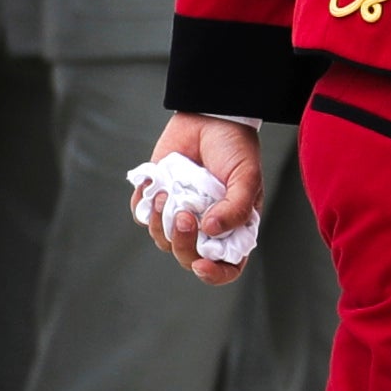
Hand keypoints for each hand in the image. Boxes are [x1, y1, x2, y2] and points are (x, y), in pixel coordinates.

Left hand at [146, 114, 262, 282]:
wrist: (210, 116)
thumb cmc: (235, 147)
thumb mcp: (246, 177)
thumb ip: (236, 208)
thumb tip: (211, 230)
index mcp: (233, 228)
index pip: (227, 266)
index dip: (214, 274)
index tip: (202, 264)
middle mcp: (206, 227)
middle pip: (189, 257)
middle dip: (183, 243)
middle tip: (185, 214)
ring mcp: (181, 214)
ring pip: (163, 240)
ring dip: (161, 223)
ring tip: (166, 194)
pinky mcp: (159, 199)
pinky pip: (143, 216)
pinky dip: (144, 206)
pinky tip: (154, 185)